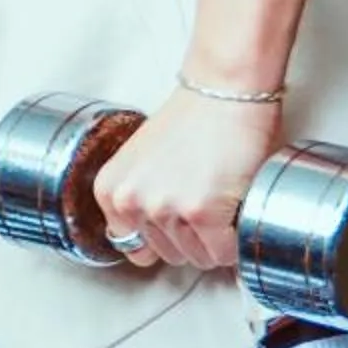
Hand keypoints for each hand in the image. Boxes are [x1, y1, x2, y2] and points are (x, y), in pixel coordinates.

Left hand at [92, 88, 281, 269]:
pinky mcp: (202, 213)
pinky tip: (237, 215)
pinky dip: (235, 244)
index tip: (180, 224)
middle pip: (167, 255)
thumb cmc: (193, 118)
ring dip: (215, 240)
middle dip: (192, 238)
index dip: (163, 239)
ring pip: (196, 257)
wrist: (225, 90)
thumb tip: (149, 244)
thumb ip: (139, 199)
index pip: (133, 248)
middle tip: (208, 203)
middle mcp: (131, 202)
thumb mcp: (142, 162)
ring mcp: (165, 209)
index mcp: (110, 190)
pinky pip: (222, 254)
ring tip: (221, 202)